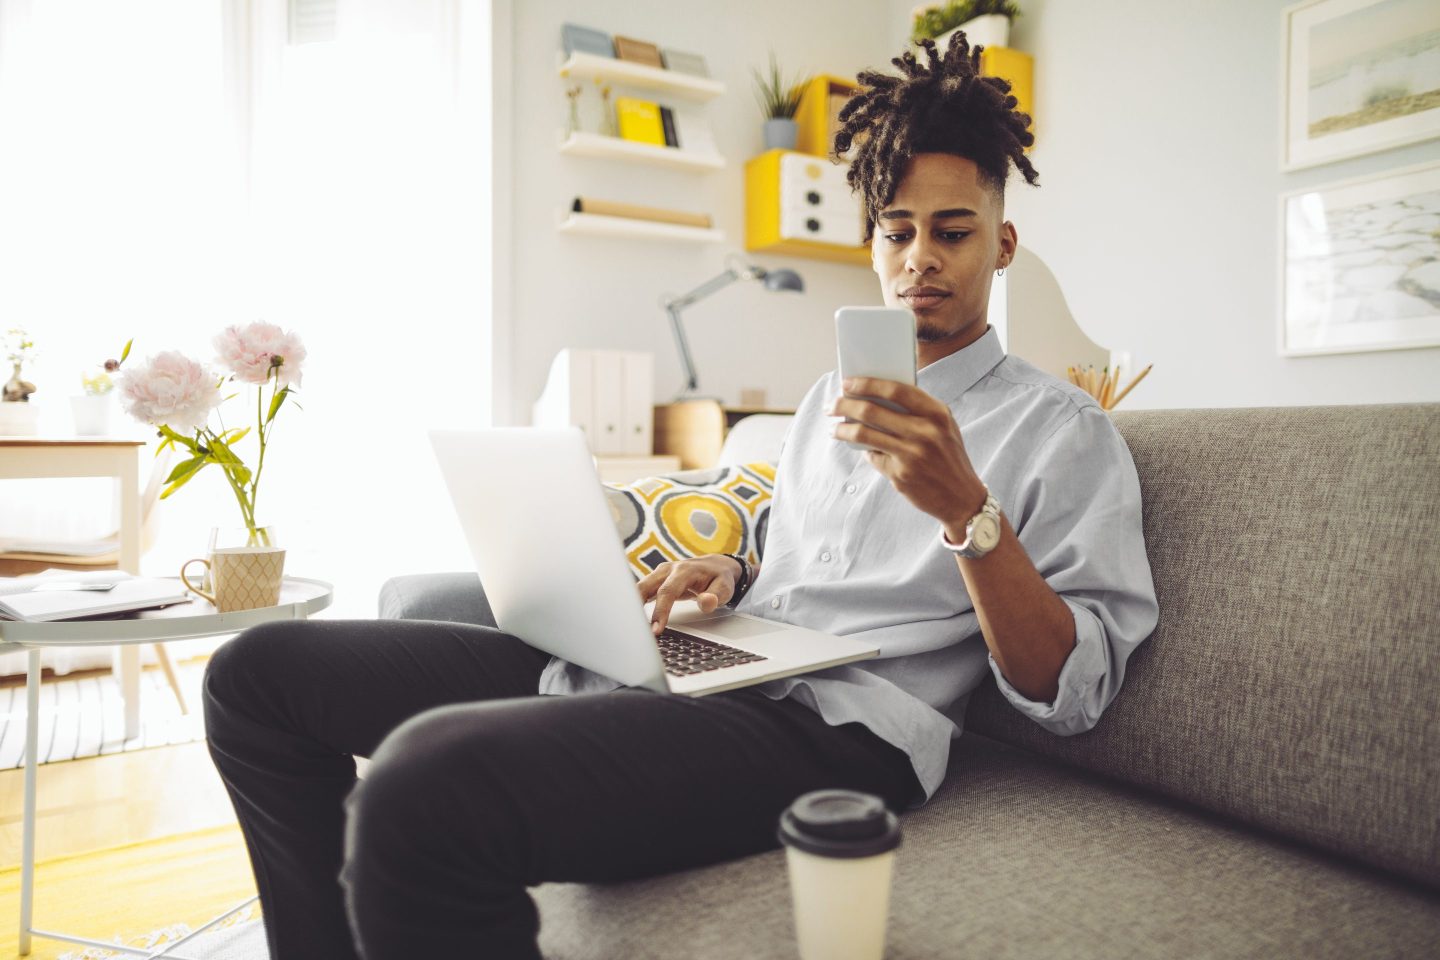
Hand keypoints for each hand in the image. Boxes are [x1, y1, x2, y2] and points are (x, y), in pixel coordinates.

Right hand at [636, 555, 743, 635]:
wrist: (715, 566)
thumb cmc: (719, 578)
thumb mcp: (725, 588)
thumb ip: (716, 596)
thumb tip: (706, 602)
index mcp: (684, 571)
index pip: (667, 591)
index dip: (660, 611)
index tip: (655, 629)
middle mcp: (668, 570)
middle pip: (645, 587)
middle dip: (636, 608)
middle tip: (634, 630)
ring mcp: (659, 574)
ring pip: (639, 588)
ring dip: (631, 606)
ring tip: (627, 626)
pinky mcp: (655, 581)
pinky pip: (641, 592)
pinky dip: (634, 604)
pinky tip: (629, 619)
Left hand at [829, 377, 986, 536]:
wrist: (963, 497)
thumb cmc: (948, 456)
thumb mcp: (943, 428)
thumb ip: (916, 412)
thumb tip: (872, 398)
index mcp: (937, 413)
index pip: (895, 390)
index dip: (867, 384)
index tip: (847, 382)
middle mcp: (925, 432)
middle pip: (872, 411)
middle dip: (844, 405)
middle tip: (830, 405)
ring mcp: (912, 455)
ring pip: (864, 434)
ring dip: (842, 430)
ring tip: (833, 429)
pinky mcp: (901, 475)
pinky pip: (873, 457)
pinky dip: (865, 451)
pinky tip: (861, 449)